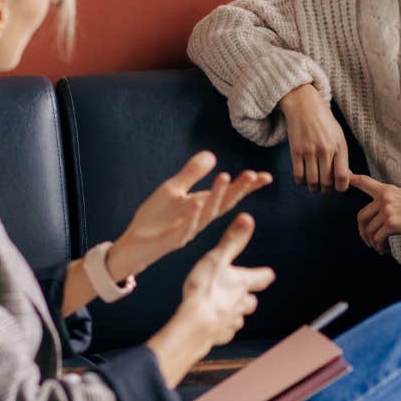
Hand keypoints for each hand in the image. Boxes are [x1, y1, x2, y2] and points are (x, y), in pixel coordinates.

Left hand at [107, 152, 271, 280]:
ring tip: (226, 177)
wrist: (134, 244)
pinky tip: (197, 202)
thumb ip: (192, 173)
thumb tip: (212, 155)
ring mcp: (187, 230)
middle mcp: (199, 219)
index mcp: (202, 207)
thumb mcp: (173, 190)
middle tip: (253, 174)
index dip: (247, 187)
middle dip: (238, 189)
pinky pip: (183, 227)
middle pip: (223, 204)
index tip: (266, 177)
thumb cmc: (155, 219)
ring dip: (217, 196)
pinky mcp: (171, 239)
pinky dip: (191, 216)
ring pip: (206, 213)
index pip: (229, 195)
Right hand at [180, 214, 275, 349]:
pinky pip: (224, 332)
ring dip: (234, 313)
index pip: (263, 277)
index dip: (263, 274)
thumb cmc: (204, 291)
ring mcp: (232, 322)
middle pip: (251, 301)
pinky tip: (211, 324)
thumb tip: (247, 219)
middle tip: (240, 291)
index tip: (266, 273)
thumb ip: (232, 240)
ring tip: (221, 308)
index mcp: (243, 284)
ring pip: (238, 318)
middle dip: (247, 296)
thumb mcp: (216, 259)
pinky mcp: (220, 336)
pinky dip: (220, 328)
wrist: (194, 326)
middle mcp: (242, 304)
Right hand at [278, 83, 349, 191]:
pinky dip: (301, 182)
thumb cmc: (324, 122)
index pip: (342, 177)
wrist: (305, 105)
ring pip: (312, 181)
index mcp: (339, 146)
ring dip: (313, 188)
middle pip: (326, 182)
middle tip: (325, 188)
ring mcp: (309, 151)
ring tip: (314, 185)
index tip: (337, 187)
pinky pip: (298, 175)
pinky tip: (303, 179)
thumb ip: (342, 157)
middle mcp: (325, 149)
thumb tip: (344, 179)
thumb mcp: (339, 136)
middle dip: (326, 190)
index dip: (341, 188)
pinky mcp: (296, 151)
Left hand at [349, 173, 400, 253]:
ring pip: (369, 231)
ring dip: (372, 243)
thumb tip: (378, 218)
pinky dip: (379, 247)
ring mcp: (387, 211)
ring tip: (380, 247)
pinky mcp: (392, 224)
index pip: (365, 182)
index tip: (346, 178)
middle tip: (369, 241)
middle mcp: (384, 199)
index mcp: (386, 190)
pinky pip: (378, 239)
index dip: (352, 180)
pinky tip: (384, 250)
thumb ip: (388, 201)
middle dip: (362, 232)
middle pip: (361, 217)